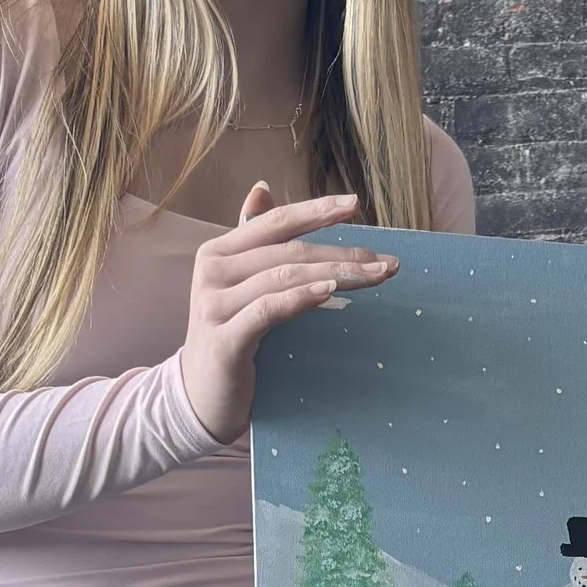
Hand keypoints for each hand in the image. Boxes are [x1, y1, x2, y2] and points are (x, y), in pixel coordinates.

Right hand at [181, 187, 395, 440]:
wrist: (199, 398)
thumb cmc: (229, 338)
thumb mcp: (238, 286)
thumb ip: (252, 241)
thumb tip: (262, 188)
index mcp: (217, 252)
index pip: (274, 223)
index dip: (315, 211)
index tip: (355, 204)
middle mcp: (211, 272)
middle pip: (288, 252)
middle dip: (342, 252)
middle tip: (388, 261)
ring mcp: (214, 305)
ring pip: (285, 277)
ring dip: (337, 274)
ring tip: (377, 276)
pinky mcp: (224, 340)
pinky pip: (269, 310)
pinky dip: (301, 297)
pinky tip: (329, 290)